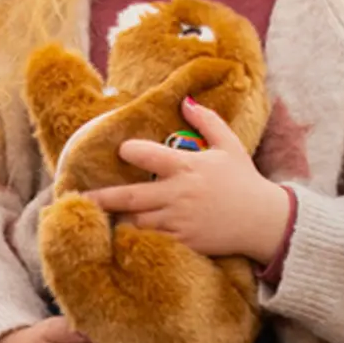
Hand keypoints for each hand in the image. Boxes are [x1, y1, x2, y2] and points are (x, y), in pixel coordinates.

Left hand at [87, 98, 292, 263]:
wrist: (264, 221)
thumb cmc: (245, 181)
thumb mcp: (229, 146)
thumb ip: (207, 121)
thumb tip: (185, 101)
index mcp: (187, 167)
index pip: (149, 155)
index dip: (130, 151)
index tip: (121, 149)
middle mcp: (178, 194)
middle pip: (130, 196)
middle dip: (102, 197)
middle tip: (79, 196)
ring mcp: (179, 221)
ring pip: (136, 222)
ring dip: (116, 220)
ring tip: (96, 218)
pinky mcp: (184, 241)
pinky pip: (151, 241)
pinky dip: (134, 239)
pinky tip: (119, 237)